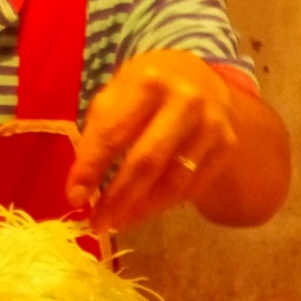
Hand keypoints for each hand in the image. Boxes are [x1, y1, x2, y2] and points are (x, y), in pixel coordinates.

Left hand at [66, 51, 238, 231]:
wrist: (200, 77)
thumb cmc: (147, 89)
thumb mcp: (116, 94)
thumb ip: (98, 134)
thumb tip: (82, 188)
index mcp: (147, 82)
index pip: (113, 133)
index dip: (91, 168)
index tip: (74, 197)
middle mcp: (184, 101)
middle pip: (147, 161)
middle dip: (118, 198)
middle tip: (98, 223)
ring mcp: (210, 125)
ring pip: (173, 181)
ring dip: (142, 208)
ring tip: (118, 222)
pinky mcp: (226, 146)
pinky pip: (192, 186)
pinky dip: (164, 203)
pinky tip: (144, 210)